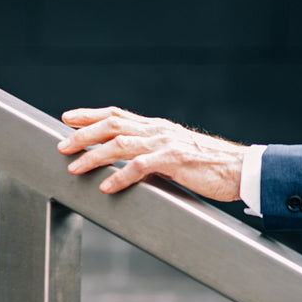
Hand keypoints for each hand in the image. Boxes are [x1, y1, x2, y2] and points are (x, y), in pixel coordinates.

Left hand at [58, 106, 245, 201]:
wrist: (239, 169)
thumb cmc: (210, 164)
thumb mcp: (176, 151)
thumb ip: (154, 152)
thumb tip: (128, 161)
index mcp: (157, 127)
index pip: (117, 114)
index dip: (90, 114)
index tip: (67, 118)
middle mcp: (158, 130)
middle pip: (112, 124)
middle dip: (83, 134)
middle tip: (62, 146)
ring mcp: (165, 143)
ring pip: (120, 143)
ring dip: (93, 155)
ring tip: (74, 168)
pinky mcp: (174, 160)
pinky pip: (139, 166)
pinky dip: (119, 176)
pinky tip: (106, 187)